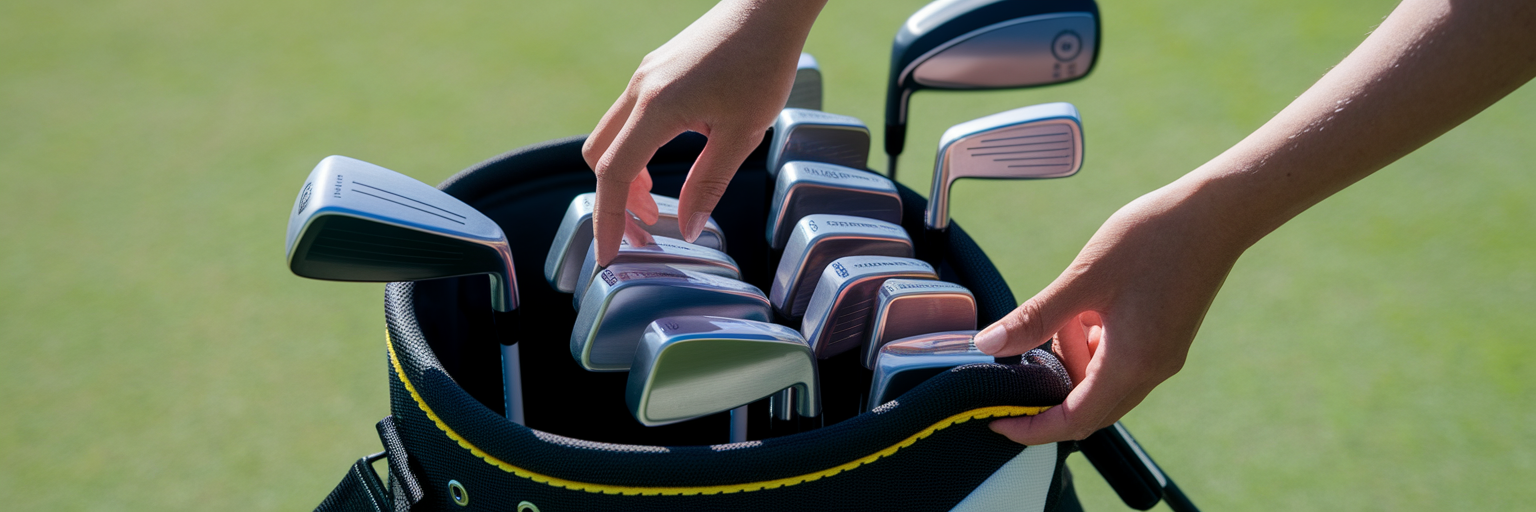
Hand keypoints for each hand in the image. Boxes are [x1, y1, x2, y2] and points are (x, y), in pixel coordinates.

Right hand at [582, 0, 825, 264]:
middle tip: (643, 234)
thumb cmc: (762, 62)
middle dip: (614, 201)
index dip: (609, 220)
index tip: (609, 255)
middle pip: (599, 157)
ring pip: (611, 138)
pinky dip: (636, 151)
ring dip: (626, 177)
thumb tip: (689, 228)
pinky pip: (628, 120)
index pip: (615, 175)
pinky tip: (667, 166)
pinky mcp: (654, 72)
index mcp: (657, 107)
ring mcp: (643, 78)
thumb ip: (710, 183)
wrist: (768, 7)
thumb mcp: (742, 133)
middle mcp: (640, 90)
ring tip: (657, 207)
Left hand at [975, 182, 1246, 444]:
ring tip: (1065, 317)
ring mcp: (1163, 357)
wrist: (1216, 212)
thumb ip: (1035, 318)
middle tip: (1018, 365)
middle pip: (1089, 410)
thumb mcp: (1084, 278)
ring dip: (1072, 362)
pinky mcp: (1166, 340)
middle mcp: (1152, 371)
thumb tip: (988, 344)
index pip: (1073, 421)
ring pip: (1103, 383)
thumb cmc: (1154, 238)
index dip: (1032, 428)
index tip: (997, 422)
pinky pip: (1120, 363)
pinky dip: (1092, 348)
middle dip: (1050, 393)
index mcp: (1131, 364)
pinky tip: (1086, 311)